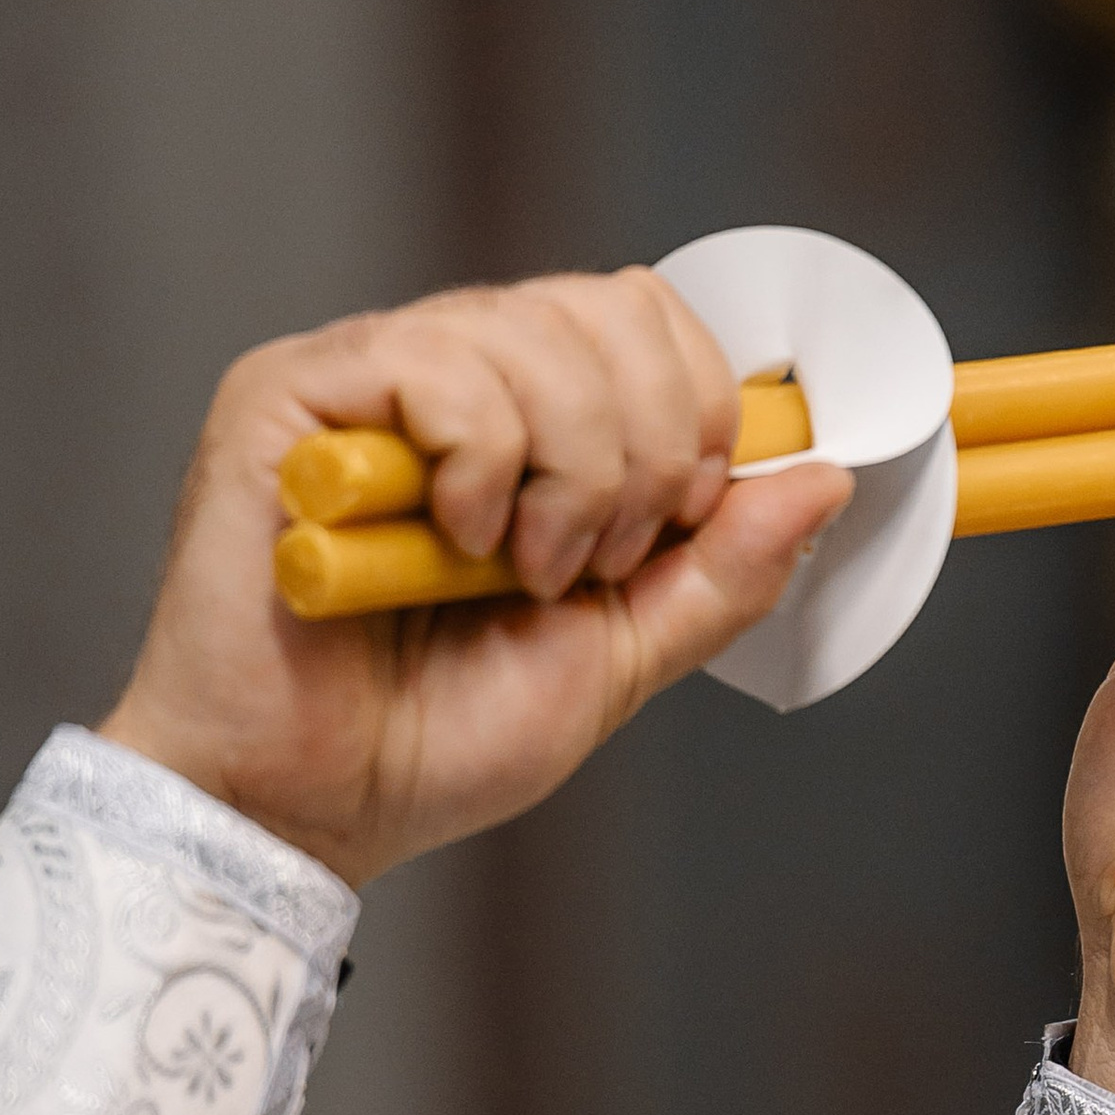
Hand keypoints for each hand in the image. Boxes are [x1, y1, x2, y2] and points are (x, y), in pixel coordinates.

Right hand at [100, 271, 853, 886]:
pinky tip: (449, 545)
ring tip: (513, 573)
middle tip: (590, 563)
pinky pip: (437, 363)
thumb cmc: (435, 741)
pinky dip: (480, 467)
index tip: (673, 523)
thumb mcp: (620, 657)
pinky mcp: (291, 396)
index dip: (698, 408)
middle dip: (644, 449)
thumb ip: (719, 570)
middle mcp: (450, 378)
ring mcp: (369, 379)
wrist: (307, 807)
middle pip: (610, 307)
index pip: (648, 320)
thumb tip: (823, 476)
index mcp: (530, 423)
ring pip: (534, 331)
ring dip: (564, 474)